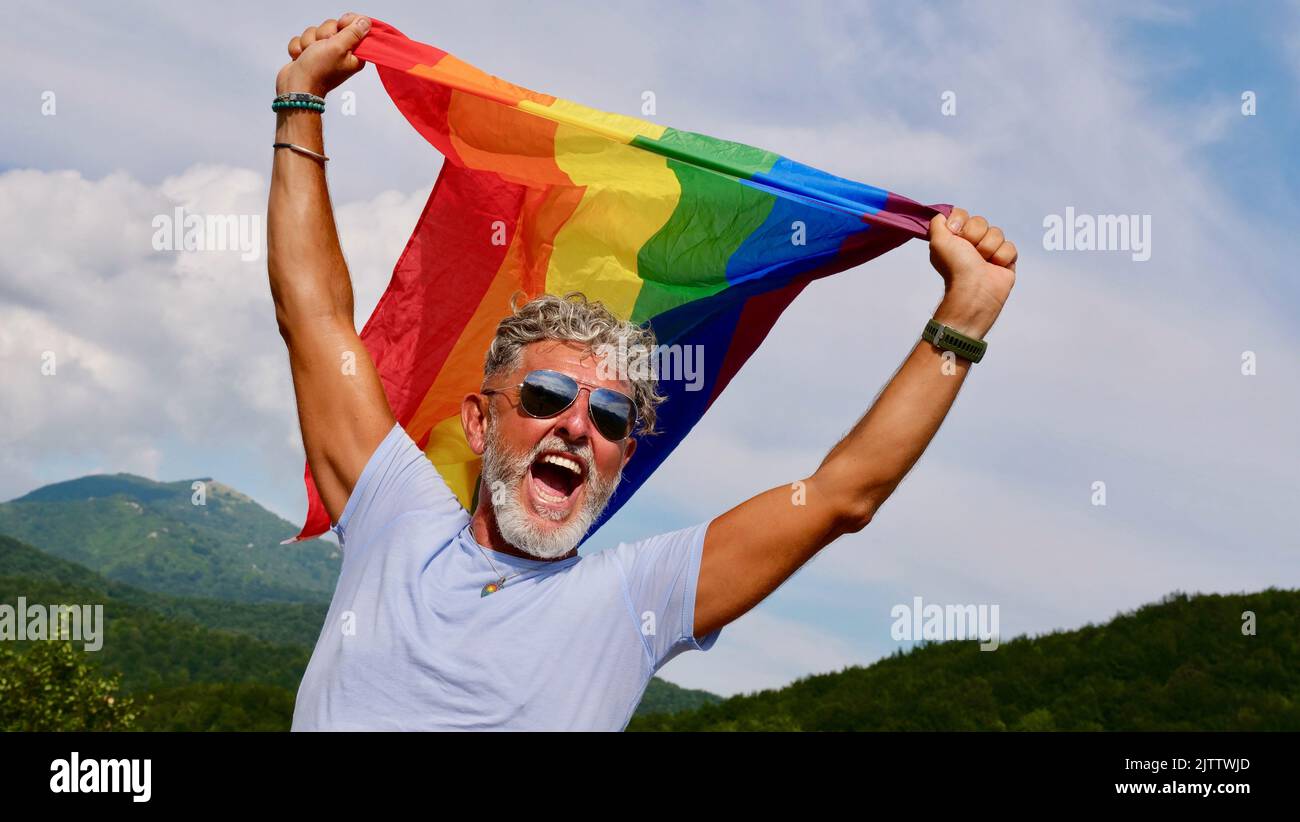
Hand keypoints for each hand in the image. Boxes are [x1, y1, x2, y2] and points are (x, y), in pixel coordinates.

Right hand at [276, 14, 371, 97]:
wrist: (296, 87)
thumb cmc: (318, 71)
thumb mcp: (339, 47)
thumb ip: (353, 33)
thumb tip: (365, 22)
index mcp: (355, 54)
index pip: (357, 27)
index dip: (346, 23)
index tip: (340, 26)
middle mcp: (341, 53)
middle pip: (334, 26)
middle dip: (323, 34)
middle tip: (322, 47)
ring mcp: (324, 53)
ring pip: (316, 31)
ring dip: (309, 42)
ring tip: (310, 55)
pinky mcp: (310, 54)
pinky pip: (303, 39)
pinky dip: (299, 47)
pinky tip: (301, 58)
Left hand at [927, 208, 1016, 337]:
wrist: (975, 289)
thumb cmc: (955, 267)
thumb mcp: (937, 241)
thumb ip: (937, 223)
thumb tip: (943, 215)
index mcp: (954, 239)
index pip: (962, 214)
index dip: (960, 221)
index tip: (955, 232)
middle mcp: (971, 244)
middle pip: (981, 222)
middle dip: (975, 235)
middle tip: (970, 251)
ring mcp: (989, 251)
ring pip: (997, 233)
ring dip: (988, 247)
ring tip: (982, 262)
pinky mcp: (1005, 260)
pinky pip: (1010, 246)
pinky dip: (1001, 257)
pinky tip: (994, 267)